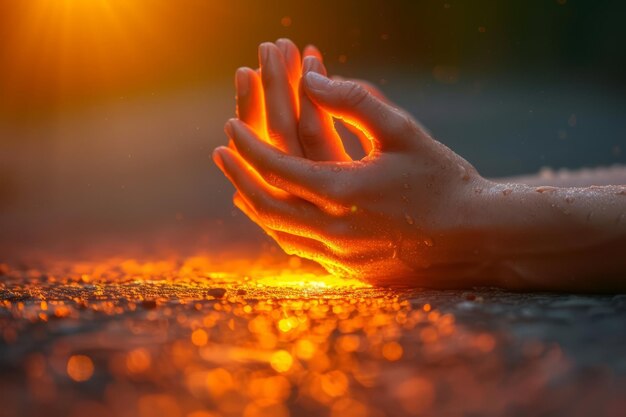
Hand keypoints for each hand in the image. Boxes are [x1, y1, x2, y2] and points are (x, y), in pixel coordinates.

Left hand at [214, 70, 490, 285]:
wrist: (475, 237)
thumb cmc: (441, 179)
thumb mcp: (403, 130)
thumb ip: (355, 100)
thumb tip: (310, 78)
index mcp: (346, 192)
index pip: (278, 168)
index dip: (249, 146)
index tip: (230, 126)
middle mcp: (336, 230)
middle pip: (266, 205)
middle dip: (238, 176)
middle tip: (222, 152)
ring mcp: (340, 256)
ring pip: (278, 231)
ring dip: (254, 202)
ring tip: (239, 180)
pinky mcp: (348, 270)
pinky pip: (299, 248)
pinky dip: (279, 225)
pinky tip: (275, 211)